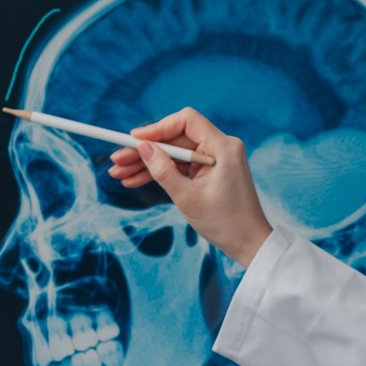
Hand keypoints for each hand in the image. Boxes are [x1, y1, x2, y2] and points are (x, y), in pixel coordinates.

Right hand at [106, 108, 272, 266]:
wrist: (248, 243)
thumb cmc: (225, 222)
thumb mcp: (187, 197)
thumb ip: (163, 170)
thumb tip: (142, 147)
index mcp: (222, 147)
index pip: (185, 121)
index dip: (157, 128)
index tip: (132, 139)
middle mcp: (221, 147)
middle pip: (175, 138)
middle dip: (145, 150)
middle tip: (117, 161)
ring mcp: (216, 159)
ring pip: (175, 153)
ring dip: (148, 163)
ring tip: (120, 174)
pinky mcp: (210, 171)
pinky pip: (181, 166)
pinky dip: (162, 173)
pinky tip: (136, 180)